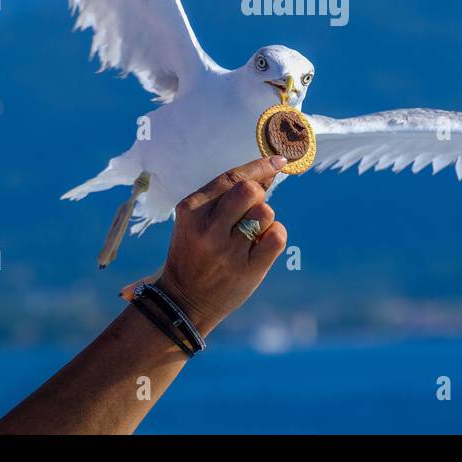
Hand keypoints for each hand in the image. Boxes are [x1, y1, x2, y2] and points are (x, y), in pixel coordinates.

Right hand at [155, 156, 289, 335]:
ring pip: (266, 212)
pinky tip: (260, 246)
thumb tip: (268, 168)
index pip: (231, 177)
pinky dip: (275, 236)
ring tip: (249, 234)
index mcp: (191, 210)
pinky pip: (277, 236)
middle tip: (251, 209)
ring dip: (264, 219)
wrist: (183, 301)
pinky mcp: (248, 270)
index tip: (278, 160)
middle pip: (250, 190)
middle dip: (258, 194)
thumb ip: (227, 196)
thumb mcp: (198, 220)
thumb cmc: (195, 252)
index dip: (259, 165)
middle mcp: (208, 229)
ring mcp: (228, 251)